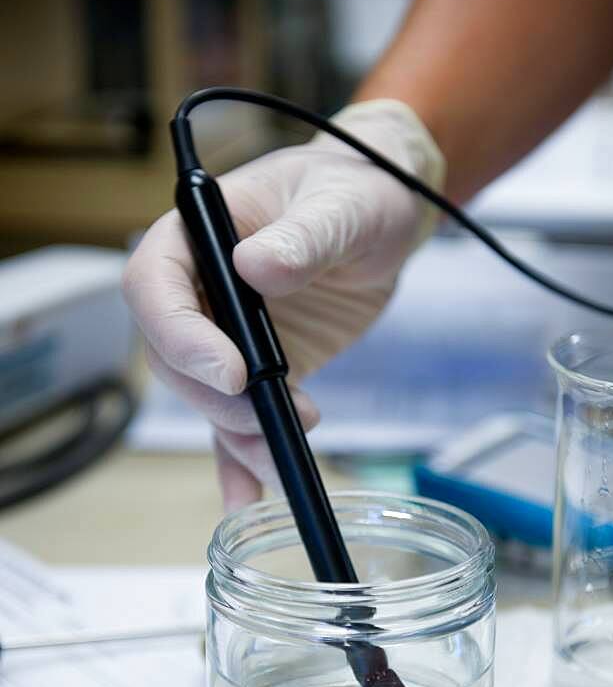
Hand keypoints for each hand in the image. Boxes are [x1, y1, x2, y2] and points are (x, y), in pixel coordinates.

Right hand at [123, 100, 442, 508]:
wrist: (384, 219)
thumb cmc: (359, 189)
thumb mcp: (342, 204)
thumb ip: (304, 236)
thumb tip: (256, 267)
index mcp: (199, 234)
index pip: (155, 287)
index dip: (181, 336)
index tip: (233, 373)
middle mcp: (201, 289)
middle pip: (175, 357)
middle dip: (218, 399)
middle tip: (273, 420)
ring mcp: (226, 334)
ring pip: (206, 398)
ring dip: (238, 436)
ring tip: (283, 464)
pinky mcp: (257, 370)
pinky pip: (236, 420)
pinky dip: (240, 460)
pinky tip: (248, 496)